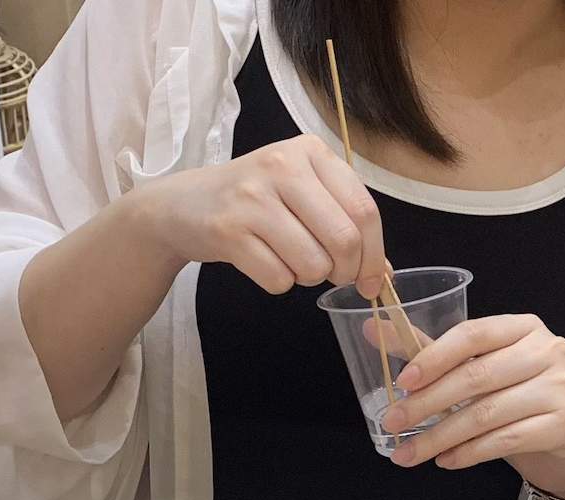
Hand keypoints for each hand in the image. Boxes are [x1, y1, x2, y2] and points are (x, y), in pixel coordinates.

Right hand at [127, 134, 389, 295]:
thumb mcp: (303, 193)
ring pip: (313, 264)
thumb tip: (381, 274)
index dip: (374, 254)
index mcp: (310, 152)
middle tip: (332, 274)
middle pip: (344, 239)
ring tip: (291, 260)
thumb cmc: (256, 200)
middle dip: (345, 271)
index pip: (364, 211)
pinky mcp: (227, 230)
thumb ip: (345, 221)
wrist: (183, 204)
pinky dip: (278, 282)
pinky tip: (263, 261)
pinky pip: (279, 279)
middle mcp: (282, 166)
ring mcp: (252, 197)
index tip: (370, 278)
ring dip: (309, 277)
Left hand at [380, 315, 564, 497]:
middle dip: (427, 404)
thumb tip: (372, 327)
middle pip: (476, 376)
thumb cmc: (514, 395)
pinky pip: (506, 439)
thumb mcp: (478, 368)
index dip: (433, 357)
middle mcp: (547, 350)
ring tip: (410, 453)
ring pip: (487, 413)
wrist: (564, 436)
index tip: (401, 382)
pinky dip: (469, 453)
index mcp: (523, 327)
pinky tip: (446, 460)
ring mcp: (561, 387)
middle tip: (393, 424)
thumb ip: (429, 350)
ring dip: (441, 436)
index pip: (472, 334)